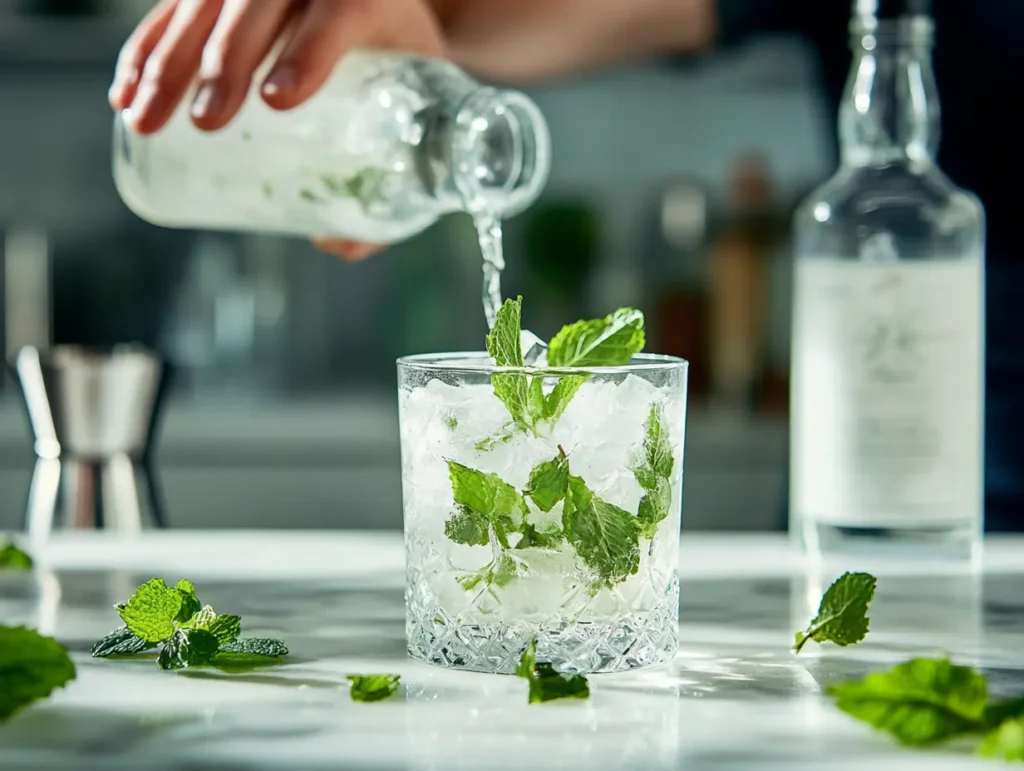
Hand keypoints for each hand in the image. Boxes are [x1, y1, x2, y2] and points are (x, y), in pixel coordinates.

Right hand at [109, 0, 446, 260]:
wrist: (388, 18)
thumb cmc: (405, 72)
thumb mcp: (417, 111)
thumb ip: (396, 177)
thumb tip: (335, 241)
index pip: (341, 10)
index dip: (310, 52)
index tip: (278, 100)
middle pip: (259, 3)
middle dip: (227, 60)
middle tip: (208, 122)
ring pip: (205, 5)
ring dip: (169, 61)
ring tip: (146, 120)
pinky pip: (173, 11)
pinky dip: (146, 49)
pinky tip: (125, 93)